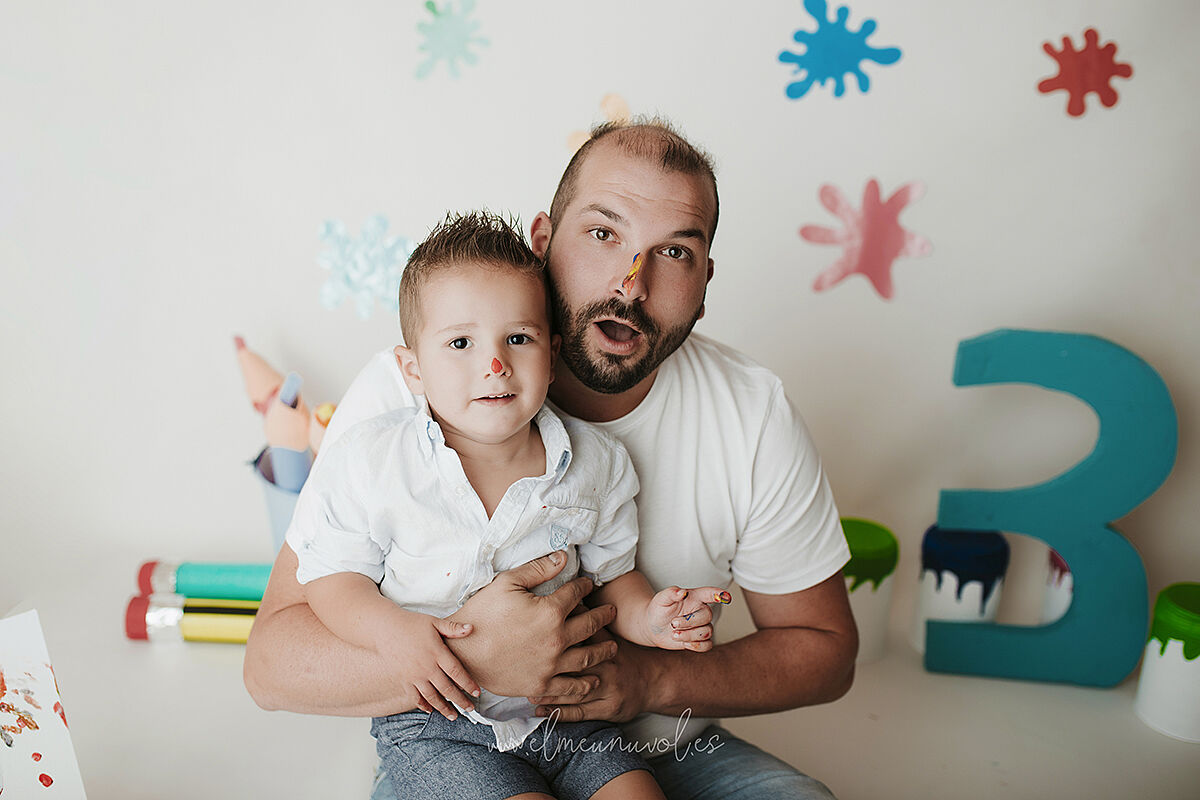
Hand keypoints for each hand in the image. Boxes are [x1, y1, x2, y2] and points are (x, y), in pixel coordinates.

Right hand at [375, 610, 478, 720]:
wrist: (385, 629)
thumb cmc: (411, 624)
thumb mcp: (434, 622)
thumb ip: (453, 628)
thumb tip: (471, 628)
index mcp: (436, 653)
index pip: (456, 672)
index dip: (468, 684)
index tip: (477, 692)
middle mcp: (426, 667)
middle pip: (447, 688)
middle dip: (460, 700)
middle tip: (470, 708)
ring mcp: (414, 676)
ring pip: (432, 697)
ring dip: (443, 708)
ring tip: (453, 716)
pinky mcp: (404, 680)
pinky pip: (415, 696)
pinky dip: (423, 705)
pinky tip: (430, 710)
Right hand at [445, 552, 618, 697]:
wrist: (461, 653)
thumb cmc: (481, 615)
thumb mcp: (507, 583)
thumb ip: (538, 569)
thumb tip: (563, 556)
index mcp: (551, 612)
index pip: (576, 594)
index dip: (583, 586)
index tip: (587, 584)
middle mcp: (557, 639)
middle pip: (590, 625)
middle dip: (603, 616)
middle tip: (611, 612)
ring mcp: (551, 665)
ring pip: (588, 658)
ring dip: (603, 651)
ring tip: (612, 647)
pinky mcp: (541, 684)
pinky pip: (570, 687)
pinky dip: (585, 685)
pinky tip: (593, 681)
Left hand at [529, 634, 653, 723]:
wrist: (654, 680)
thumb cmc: (625, 656)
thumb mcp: (612, 635)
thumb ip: (590, 624)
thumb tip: (569, 604)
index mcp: (607, 644)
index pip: (583, 634)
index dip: (561, 632)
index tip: (536, 632)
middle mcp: (608, 666)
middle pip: (577, 663)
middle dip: (550, 665)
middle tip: (525, 665)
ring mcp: (608, 689)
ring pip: (575, 690)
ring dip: (549, 692)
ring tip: (527, 691)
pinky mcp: (607, 708)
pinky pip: (580, 711)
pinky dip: (558, 712)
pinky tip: (540, 710)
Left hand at [644, 586, 728, 651]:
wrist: (652, 626)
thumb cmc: (659, 609)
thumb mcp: (661, 598)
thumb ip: (671, 593)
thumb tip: (682, 592)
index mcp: (694, 597)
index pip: (709, 593)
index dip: (718, 594)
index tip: (726, 597)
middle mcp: (700, 611)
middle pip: (707, 616)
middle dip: (689, 622)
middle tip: (673, 623)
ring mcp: (701, 626)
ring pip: (707, 632)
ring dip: (690, 635)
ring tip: (674, 634)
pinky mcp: (699, 640)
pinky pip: (707, 645)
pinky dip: (697, 646)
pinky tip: (684, 644)